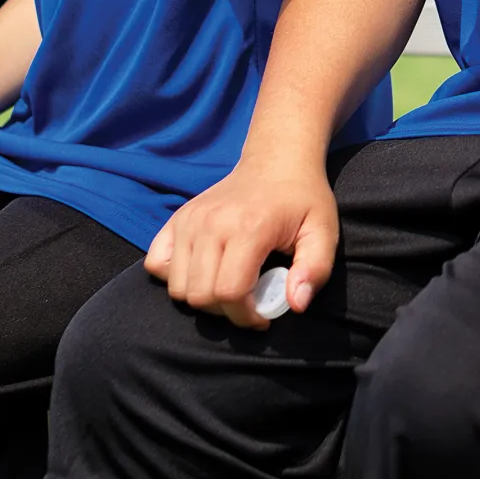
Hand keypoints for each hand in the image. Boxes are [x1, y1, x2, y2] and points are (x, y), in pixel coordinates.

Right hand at [145, 157, 338, 329]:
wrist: (277, 162)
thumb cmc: (302, 200)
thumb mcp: (323, 232)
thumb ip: (314, 270)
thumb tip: (295, 305)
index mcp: (248, 228)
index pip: (229, 293)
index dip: (246, 316)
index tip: (263, 316)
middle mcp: (211, 223)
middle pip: (200, 295)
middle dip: (226, 311)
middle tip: (248, 301)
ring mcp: (189, 220)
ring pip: (177, 287)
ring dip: (202, 298)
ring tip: (229, 286)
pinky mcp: (176, 220)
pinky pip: (156, 264)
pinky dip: (174, 278)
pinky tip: (202, 272)